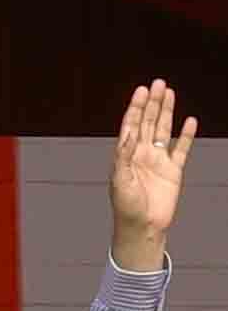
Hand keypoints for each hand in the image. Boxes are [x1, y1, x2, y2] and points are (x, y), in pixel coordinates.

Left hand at [111, 81, 196, 269]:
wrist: (142, 227)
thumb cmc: (126, 207)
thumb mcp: (120, 181)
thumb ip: (123, 156)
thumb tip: (129, 133)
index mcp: (126, 155)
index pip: (131, 125)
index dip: (136, 107)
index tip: (141, 90)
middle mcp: (142, 154)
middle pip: (148, 122)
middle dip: (152, 103)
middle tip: (158, 83)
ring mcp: (158, 161)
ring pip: (164, 130)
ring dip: (167, 112)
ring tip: (169, 93)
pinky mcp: (174, 171)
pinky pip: (182, 148)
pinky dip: (187, 135)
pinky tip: (190, 121)